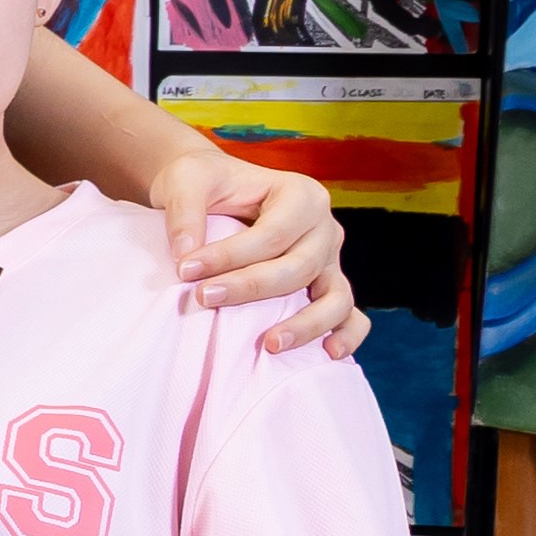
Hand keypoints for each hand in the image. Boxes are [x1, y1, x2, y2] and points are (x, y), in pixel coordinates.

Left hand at [155, 145, 364, 356]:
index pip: (272, 234)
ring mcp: (330, 260)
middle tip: (204, 299)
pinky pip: (350, 314)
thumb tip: (186, 256)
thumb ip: (185, 213)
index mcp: (301, 194)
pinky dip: (347, 334)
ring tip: (269, 345)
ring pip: (335, 297)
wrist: (212, 191)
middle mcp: (324, 227)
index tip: (185, 271)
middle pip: (300, 267)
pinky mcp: (327, 285)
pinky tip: (327, 354)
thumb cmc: (202, 183)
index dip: (230, 256)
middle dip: (252, 288)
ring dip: (306, 324)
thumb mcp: (186, 181)